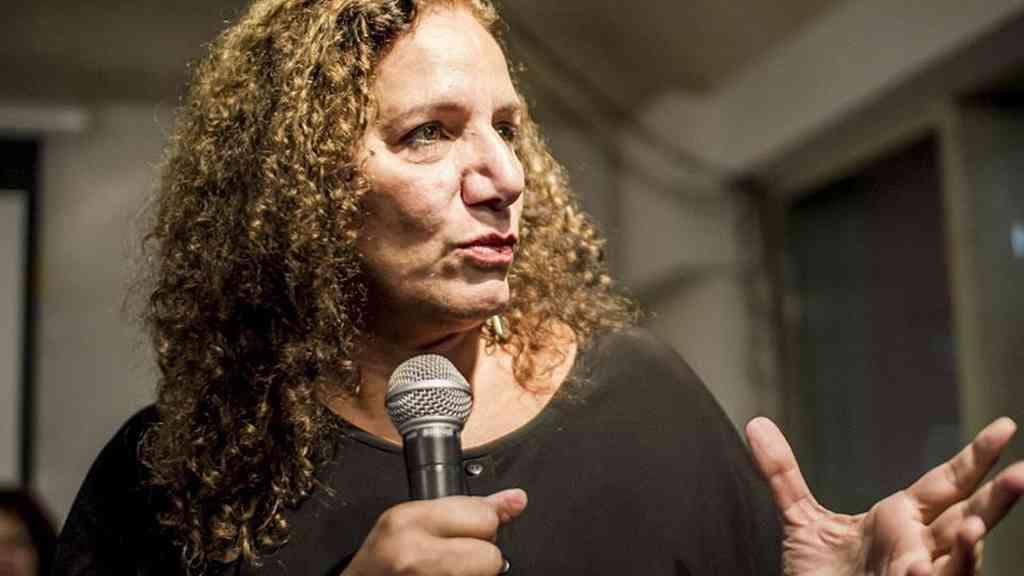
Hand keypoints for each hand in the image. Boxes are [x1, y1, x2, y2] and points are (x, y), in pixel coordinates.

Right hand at [342, 488, 526, 575]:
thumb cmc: (383, 559)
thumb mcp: (414, 518)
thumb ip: (467, 507)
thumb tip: (516, 500)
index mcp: (409, 522)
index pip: (484, 519)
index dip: (480, 524)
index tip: (464, 529)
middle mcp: (415, 557)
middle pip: (491, 556)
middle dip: (479, 555)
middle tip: (454, 556)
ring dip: (473, 573)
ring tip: (445, 569)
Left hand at [746, 417, 1023, 574]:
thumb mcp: (800, 519)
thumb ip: (782, 473)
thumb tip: (756, 425)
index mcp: (902, 520)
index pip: (947, 483)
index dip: (976, 458)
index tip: (1006, 427)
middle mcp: (918, 547)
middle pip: (967, 519)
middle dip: (997, 499)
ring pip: (957, 564)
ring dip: (972, 548)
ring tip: (978, 527)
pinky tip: (926, 570)